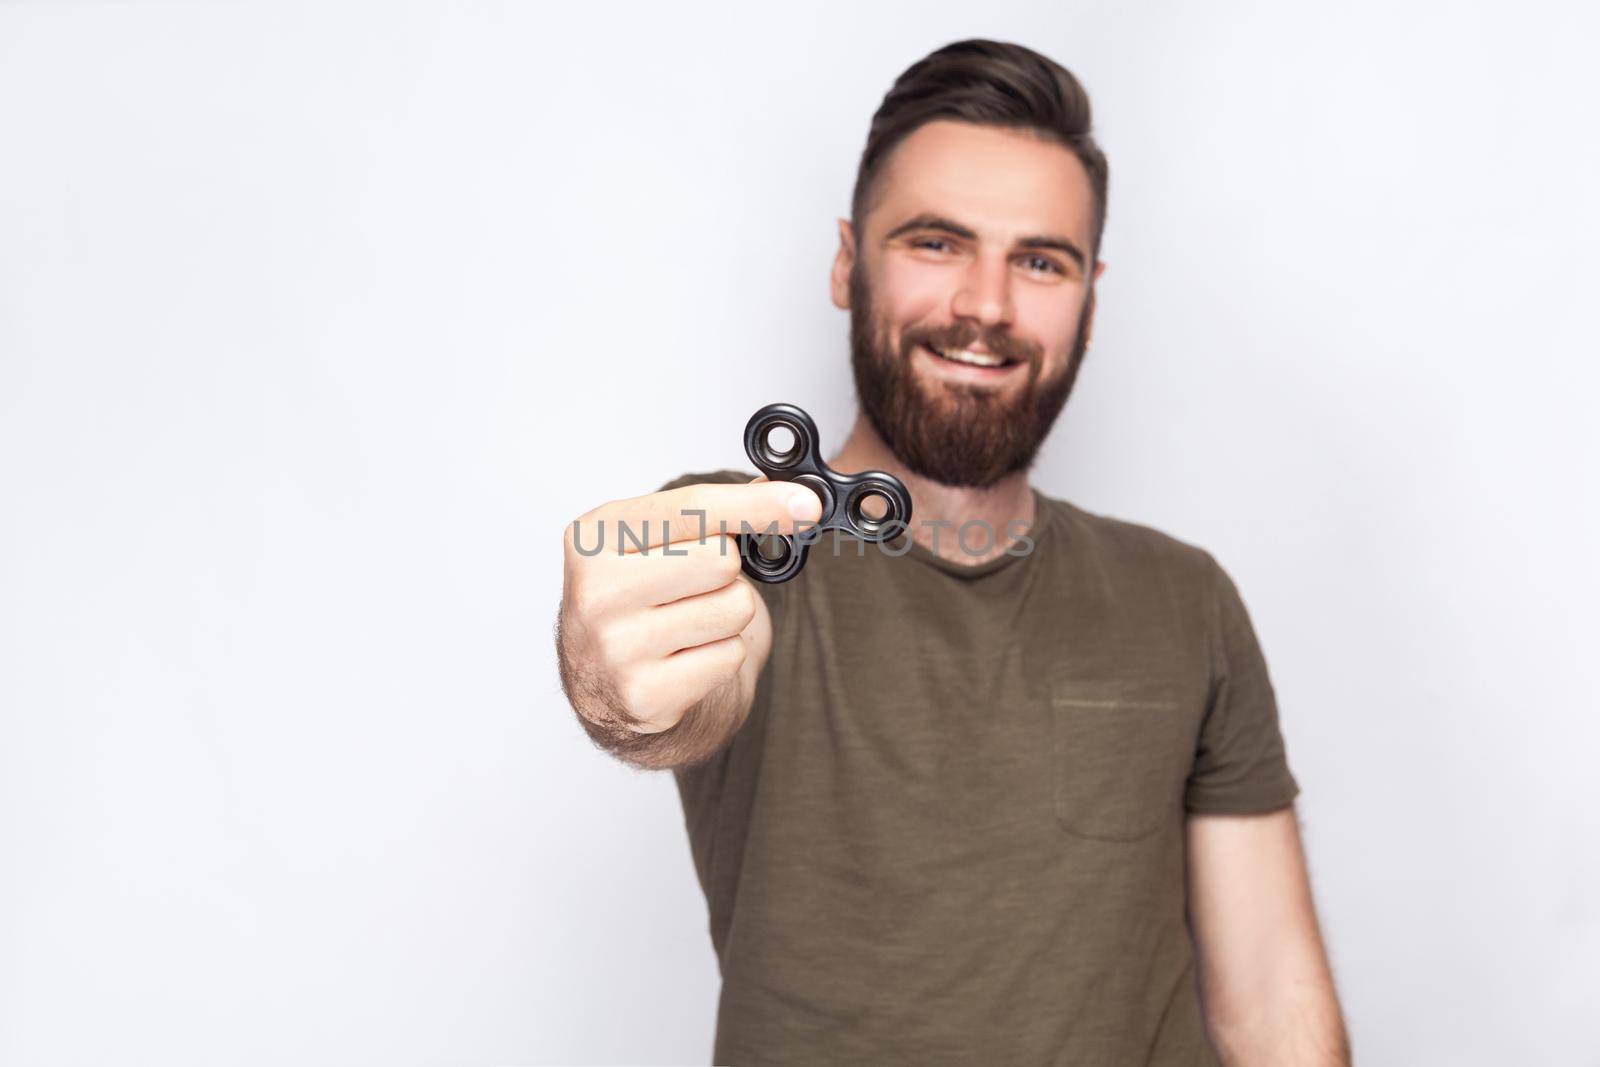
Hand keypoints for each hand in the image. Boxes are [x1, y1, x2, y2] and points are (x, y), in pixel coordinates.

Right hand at [558, 477, 821, 734]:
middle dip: (727, 572)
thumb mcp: (654, 540)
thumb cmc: (637, 598)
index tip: (805, 505)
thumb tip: (793, 501)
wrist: (602, 682)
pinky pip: (729, 656)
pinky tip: (685, 657)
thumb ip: (715, 511)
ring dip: (728, 615)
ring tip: (688, 622)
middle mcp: (596, 591)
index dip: (757, 504)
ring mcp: (616, 648)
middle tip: (695, 586)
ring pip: (734, 608)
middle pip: (721, 559)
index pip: (693, 508)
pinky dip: (721, 654)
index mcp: (594, 537)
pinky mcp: (646, 695)